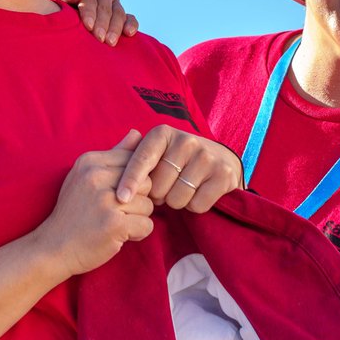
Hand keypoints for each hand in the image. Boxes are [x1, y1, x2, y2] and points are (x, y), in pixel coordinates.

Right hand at [31, 131, 154, 276]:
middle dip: (139, 200)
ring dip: (138, 218)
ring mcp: (106, 201)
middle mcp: (97, 177)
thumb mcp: (86, 177)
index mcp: (90, 161)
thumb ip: (114, 155)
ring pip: (149, 205)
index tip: (118, 195)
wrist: (53, 248)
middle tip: (119, 212)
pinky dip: (138, 234)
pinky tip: (120, 236)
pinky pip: (147, 225)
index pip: (134, 161)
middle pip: (146, 182)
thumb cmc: (73, 212)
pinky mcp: (114, 224)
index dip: (134, 181)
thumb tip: (138, 133)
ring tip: (117, 224)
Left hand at [39, 0, 138, 45]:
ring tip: (109, 42)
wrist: (55, 13)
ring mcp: (112, 2)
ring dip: (115, 27)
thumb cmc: (50, 5)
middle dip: (102, 23)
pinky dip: (131, 24)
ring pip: (118, 12)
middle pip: (105, 5)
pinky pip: (129, 17)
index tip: (87, 26)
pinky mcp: (119, 14)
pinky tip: (129, 34)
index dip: (89, 11)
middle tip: (99, 39)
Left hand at [115, 126, 241, 212]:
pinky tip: (198, 194)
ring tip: (182, 190)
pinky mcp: (223, 174)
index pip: (142, 159)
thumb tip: (116, 150)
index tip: (120, 198)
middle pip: (158, 186)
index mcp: (163, 133)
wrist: (221, 161)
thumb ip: (134, 155)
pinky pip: (197, 204)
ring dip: (176, 202)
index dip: (130, 180)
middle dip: (158, 195)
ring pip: (177, 198)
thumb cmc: (178, 161)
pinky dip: (194, 207)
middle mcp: (186, 140)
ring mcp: (207, 157)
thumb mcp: (157, 153)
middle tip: (166, 189)